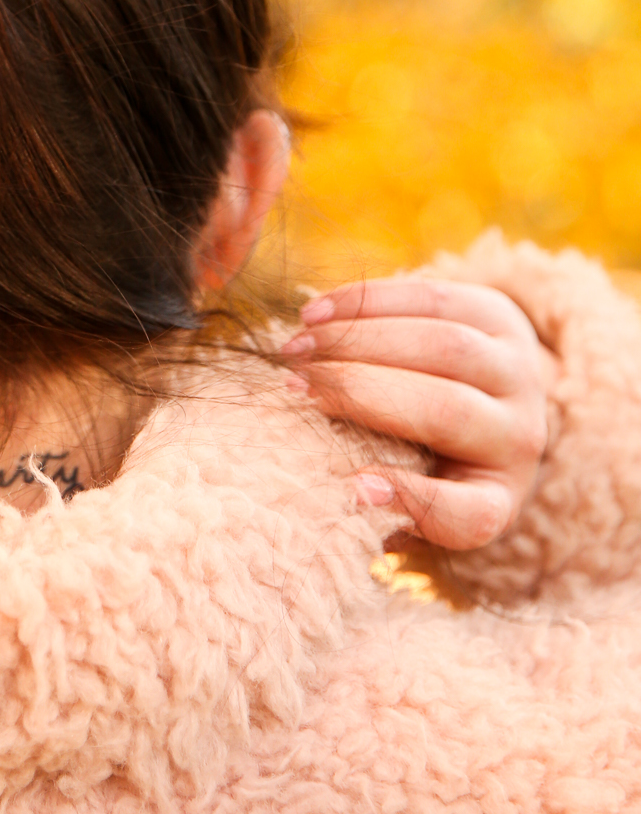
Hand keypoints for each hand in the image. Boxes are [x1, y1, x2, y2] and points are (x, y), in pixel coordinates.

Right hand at [280, 277, 552, 550]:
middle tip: (293, 386)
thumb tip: (338, 486)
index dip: (414, 499)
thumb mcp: (411, 498)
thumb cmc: (423, 463)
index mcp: (494, 499)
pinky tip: (318, 314)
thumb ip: (376, 500)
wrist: (487, 401)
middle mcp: (520, 439)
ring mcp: (518, 371)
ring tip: (297, 347)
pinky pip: (435, 300)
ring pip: (444, 345)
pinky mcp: (500, 316)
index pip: (468, 514)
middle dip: (359, 391)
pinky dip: (368, 303)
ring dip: (358, 339)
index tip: (354, 486)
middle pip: (446, 410)